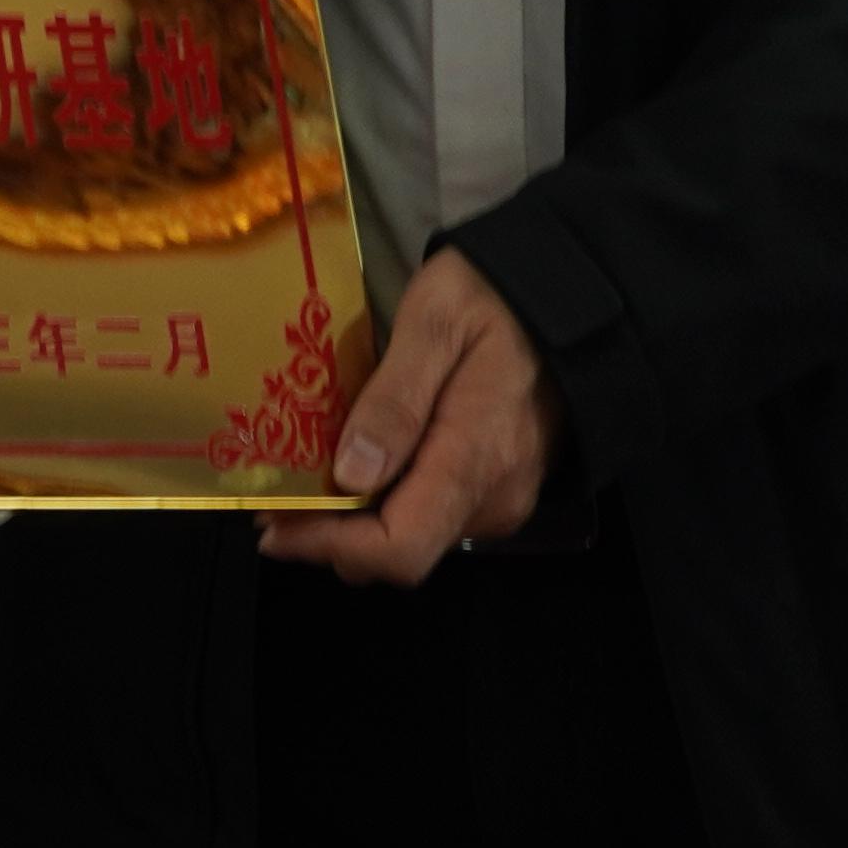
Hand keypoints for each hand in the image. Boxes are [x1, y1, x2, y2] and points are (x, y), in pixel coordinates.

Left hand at [254, 248, 550, 585]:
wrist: (572, 295)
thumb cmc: (497, 297)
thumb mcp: (435, 324)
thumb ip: (394, 401)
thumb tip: (350, 476)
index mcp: (475, 462)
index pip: (399, 547)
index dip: (328, 546)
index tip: (274, 527)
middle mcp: (493, 498)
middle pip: (400, 552)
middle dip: (331, 535)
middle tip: (277, 496)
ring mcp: (501, 495)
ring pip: (415, 536)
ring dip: (355, 520)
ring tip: (303, 480)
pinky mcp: (500, 484)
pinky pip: (434, 512)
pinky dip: (387, 502)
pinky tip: (355, 465)